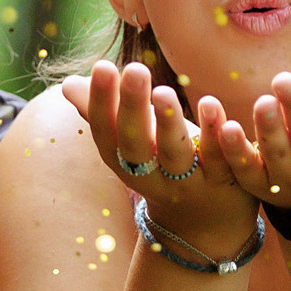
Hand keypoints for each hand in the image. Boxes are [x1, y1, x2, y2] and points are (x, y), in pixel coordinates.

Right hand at [60, 60, 252, 255]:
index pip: (106, 133)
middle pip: (137, 145)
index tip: (102, 66)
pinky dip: (216, 134)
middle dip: (132, 108)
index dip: (101, 103)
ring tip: (164, 90)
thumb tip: (67, 84)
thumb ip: (105, 114)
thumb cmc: (164, 167)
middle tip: (134, 69)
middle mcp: (151, 177)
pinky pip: (219, 159)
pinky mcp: (224, 182)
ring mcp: (188, 183)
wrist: (206, 224)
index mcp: (125, 162)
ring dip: (169, 123)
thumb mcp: (133, 143)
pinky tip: (213, 105)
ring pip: (175, 155)